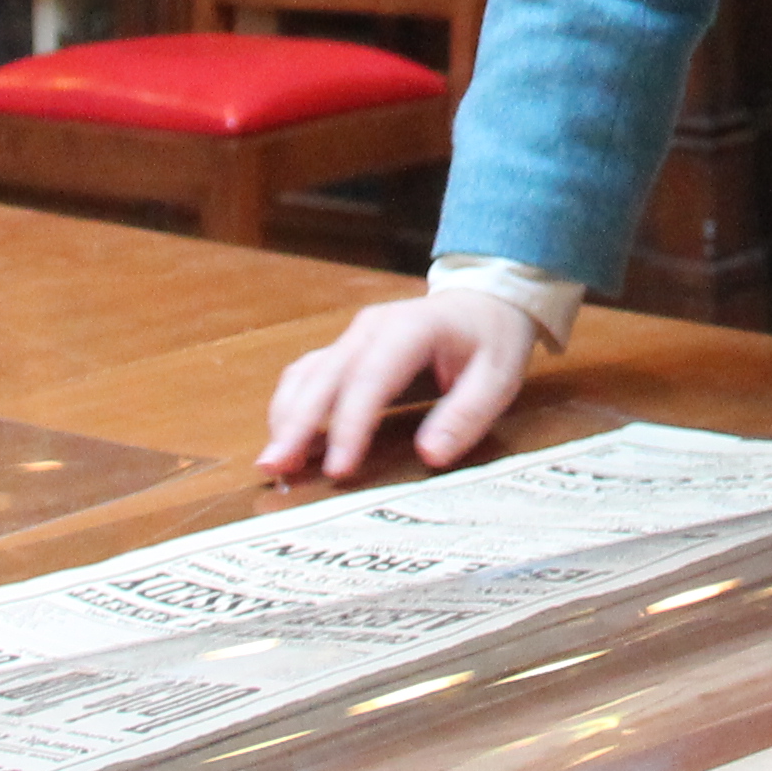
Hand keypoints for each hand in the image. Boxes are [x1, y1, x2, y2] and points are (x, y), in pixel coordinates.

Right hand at [258, 289, 539, 480]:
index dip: (351, 425)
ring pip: (307, 374)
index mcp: (411, 329)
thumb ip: (466, 415)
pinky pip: (308, 375)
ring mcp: (353, 337)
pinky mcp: (345, 350)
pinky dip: (291, 407)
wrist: (484, 301)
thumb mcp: (498, 377)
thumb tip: (430, 455)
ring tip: (273, 462)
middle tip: (275, 466)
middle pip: (325, 376)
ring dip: (286, 417)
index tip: (339, 469)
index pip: (371, 378)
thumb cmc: (492, 340)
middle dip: (297, 423)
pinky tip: (285, 440)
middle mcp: (371, 328)